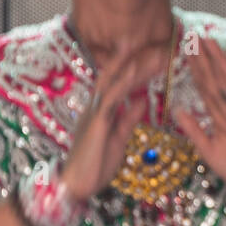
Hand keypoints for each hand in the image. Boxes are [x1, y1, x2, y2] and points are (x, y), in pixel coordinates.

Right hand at [60, 40, 168, 201]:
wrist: (75, 186)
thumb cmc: (96, 164)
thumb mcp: (120, 136)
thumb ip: (129, 117)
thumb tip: (142, 99)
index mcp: (102, 110)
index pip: (119, 82)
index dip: (133, 66)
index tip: (150, 51)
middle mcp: (95, 107)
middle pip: (112, 75)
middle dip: (127, 57)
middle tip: (143, 38)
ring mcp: (93, 113)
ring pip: (110, 82)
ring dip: (125, 63)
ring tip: (137, 44)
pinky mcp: (95, 123)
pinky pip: (110, 99)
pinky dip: (122, 84)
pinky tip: (133, 72)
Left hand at [172, 36, 225, 203]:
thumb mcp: (207, 149)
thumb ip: (194, 130)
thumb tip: (178, 110)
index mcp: (218, 117)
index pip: (203, 88)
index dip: (194, 70)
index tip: (184, 52)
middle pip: (210, 78)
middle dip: (200, 58)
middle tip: (190, 34)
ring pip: (220, 77)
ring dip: (211, 56)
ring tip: (202, 37)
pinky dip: (225, 69)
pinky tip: (218, 55)